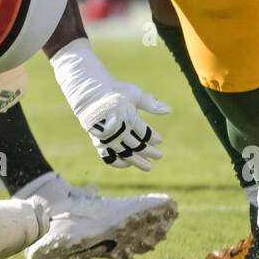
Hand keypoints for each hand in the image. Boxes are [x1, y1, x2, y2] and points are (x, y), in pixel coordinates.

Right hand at [50, 38, 168, 170]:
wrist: (90, 95)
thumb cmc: (115, 92)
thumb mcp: (134, 93)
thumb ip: (151, 103)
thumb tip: (169, 110)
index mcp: (126, 116)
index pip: (143, 132)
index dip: (153, 138)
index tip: (160, 141)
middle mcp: (116, 129)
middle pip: (135, 145)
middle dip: (148, 152)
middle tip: (159, 156)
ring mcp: (106, 137)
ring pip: (124, 153)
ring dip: (137, 161)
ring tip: (148, 166)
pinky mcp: (98, 141)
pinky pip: (108, 157)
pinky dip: (118, 162)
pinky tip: (127, 164)